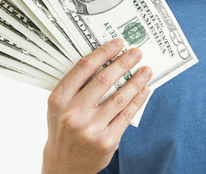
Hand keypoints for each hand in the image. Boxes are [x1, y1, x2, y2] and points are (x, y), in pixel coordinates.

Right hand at [42, 38, 151, 173]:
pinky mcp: (106, 141)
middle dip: (124, 63)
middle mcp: (73, 114)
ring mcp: (90, 129)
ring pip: (119, 97)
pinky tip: (145, 90)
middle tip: (136, 53)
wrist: (63, 166)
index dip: (103, 53)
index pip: (84, 68)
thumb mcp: (59, 107)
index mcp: (59, 100)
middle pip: (104, 80)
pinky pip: (127, 115)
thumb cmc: (64, 130)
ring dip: (136, 81)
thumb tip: (106, 61)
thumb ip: (76, 86)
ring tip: (146, 70)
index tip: (117, 44)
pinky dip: (138, 100)